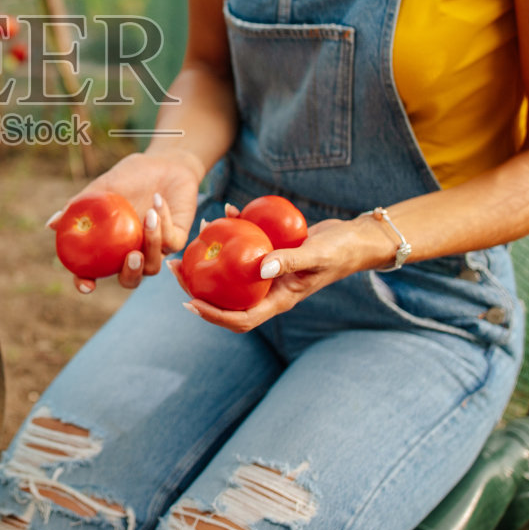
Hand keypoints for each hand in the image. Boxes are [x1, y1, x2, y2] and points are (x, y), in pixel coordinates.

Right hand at [47, 149, 204, 293]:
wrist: (164, 163)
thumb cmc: (130, 176)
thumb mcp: (103, 187)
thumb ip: (78, 205)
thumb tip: (50, 224)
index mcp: (109, 246)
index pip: (93, 272)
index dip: (86, 282)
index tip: (87, 285)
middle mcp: (132, 252)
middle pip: (129, 280)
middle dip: (130, 274)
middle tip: (132, 256)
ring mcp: (156, 249)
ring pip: (153, 266)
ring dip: (152, 243)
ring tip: (149, 215)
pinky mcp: (178, 240)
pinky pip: (171, 242)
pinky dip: (163, 222)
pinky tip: (157, 200)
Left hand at [176, 215, 369, 332]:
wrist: (354, 239)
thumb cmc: (340, 251)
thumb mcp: (315, 256)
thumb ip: (289, 261)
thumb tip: (260, 268)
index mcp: (277, 300)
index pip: (240, 319)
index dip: (213, 315)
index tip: (190, 302)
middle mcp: (268, 289)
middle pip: (226, 297)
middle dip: (198, 286)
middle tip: (174, 268)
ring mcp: (267, 272)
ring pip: (231, 271)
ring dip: (211, 256)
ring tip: (194, 238)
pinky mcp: (269, 252)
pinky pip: (245, 246)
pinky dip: (235, 230)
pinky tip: (226, 211)